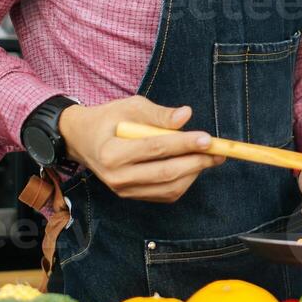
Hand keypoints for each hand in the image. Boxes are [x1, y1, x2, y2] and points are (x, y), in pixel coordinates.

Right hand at [59, 96, 223, 201]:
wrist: (83, 139)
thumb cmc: (109, 119)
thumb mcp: (130, 106)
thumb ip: (158, 114)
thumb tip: (186, 115)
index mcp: (112, 152)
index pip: (155, 149)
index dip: (184, 144)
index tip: (208, 138)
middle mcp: (116, 177)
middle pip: (165, 173)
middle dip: (196, 162)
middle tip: (219, 151)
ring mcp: (124, 190)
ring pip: (169, 187)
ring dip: (194, 173)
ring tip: (209, 157)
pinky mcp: (132, 195)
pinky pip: (165, 194)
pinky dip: (184, 181)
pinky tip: (192, 166)